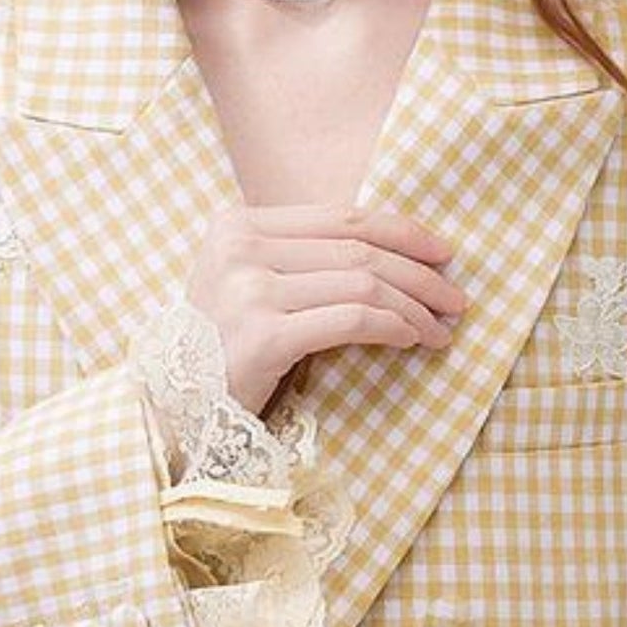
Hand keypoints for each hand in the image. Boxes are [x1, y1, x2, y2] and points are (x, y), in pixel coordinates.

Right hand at [181, 201, 468, 415]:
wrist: (171, 409)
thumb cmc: (221, 350)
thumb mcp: (248, 285)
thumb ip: (299, 259)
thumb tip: (390, 252)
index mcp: (237, 224)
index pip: (339, 217)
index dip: (400, 231)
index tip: (441, 252)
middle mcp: (239, 247)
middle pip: (356, 250)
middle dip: (419, 273)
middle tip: (455, 298)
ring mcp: (247, 289)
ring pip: (361, 283)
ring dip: (413, 307)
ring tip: (440, 328)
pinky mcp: (262, 334)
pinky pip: (350, 320)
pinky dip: (391, 327)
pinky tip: (410, 339)